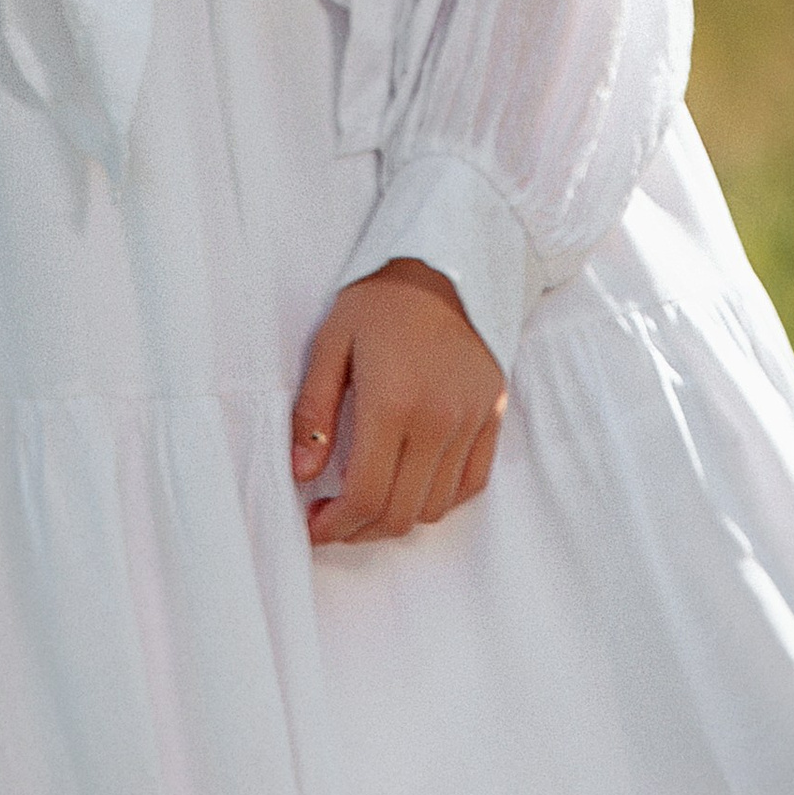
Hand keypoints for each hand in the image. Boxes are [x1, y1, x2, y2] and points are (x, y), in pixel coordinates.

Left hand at [291, 261, 506, 544]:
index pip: (366, 494)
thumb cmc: (381, 300)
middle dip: (359, 531)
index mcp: (392, 403)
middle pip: (400, 512)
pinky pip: (471, 485)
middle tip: (333, 521)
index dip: (335, 525)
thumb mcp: (332, 341)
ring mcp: (471, 423)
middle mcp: (438, 421)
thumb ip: (314, 410)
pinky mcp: (493, 417)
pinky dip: (439, 501)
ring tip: (367, 505)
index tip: (313, 526)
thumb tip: (300, 471)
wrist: (448, 264)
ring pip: (435, 508)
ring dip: (397, 520)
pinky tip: (411, 488)